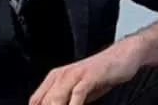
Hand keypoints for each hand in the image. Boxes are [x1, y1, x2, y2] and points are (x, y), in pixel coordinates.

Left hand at [28, 37, 145, 104]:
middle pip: (45, 102)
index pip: (36, 100)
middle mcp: (61, 75)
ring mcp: (74, 75)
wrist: (121, 57)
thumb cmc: (99, 75)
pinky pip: (77, 94)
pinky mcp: (89, 76)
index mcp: (54, 78)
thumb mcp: (77, 91)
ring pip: (56, 99)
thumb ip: (64, 101)